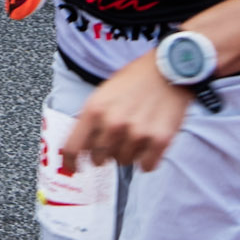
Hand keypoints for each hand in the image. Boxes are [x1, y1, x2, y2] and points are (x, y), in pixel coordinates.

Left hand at [60, 60, 193, 173]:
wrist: (168, 71)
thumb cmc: (134, 80)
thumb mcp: (103, 94)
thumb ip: (91, 119)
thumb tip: (81, 147)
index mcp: (94, 109)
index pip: (73, 147)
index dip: (71, 162)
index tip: (74, 168)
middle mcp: (113, 123)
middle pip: (99, 159)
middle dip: (104, 154)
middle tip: (115, 140)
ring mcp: (136, 133)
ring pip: (123, 162)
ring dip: (128, 152)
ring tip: (137, 132)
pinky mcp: (159, 141)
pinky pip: (146, 166)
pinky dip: (147, 159)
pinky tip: (150, 142)